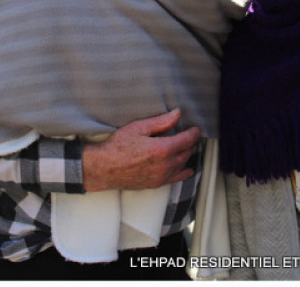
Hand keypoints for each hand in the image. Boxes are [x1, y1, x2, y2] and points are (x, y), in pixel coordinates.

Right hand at [81, 109, 200, 191]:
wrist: (103, 168)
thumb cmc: (117, 146)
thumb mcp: (138, 127)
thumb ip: (161, 122)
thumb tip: (177, 114)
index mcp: (162, 149)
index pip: (187, 140)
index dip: (194, 133)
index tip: (196, 129)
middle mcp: (165, 164)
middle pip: (187, 152)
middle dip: (191, 143)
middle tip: (190, 136)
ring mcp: (161, 176)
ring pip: (183, 164)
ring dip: (187, 155)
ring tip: (187, 148)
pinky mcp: (156, 184)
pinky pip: (176, 178)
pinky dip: (183, 172)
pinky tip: (186, 169)